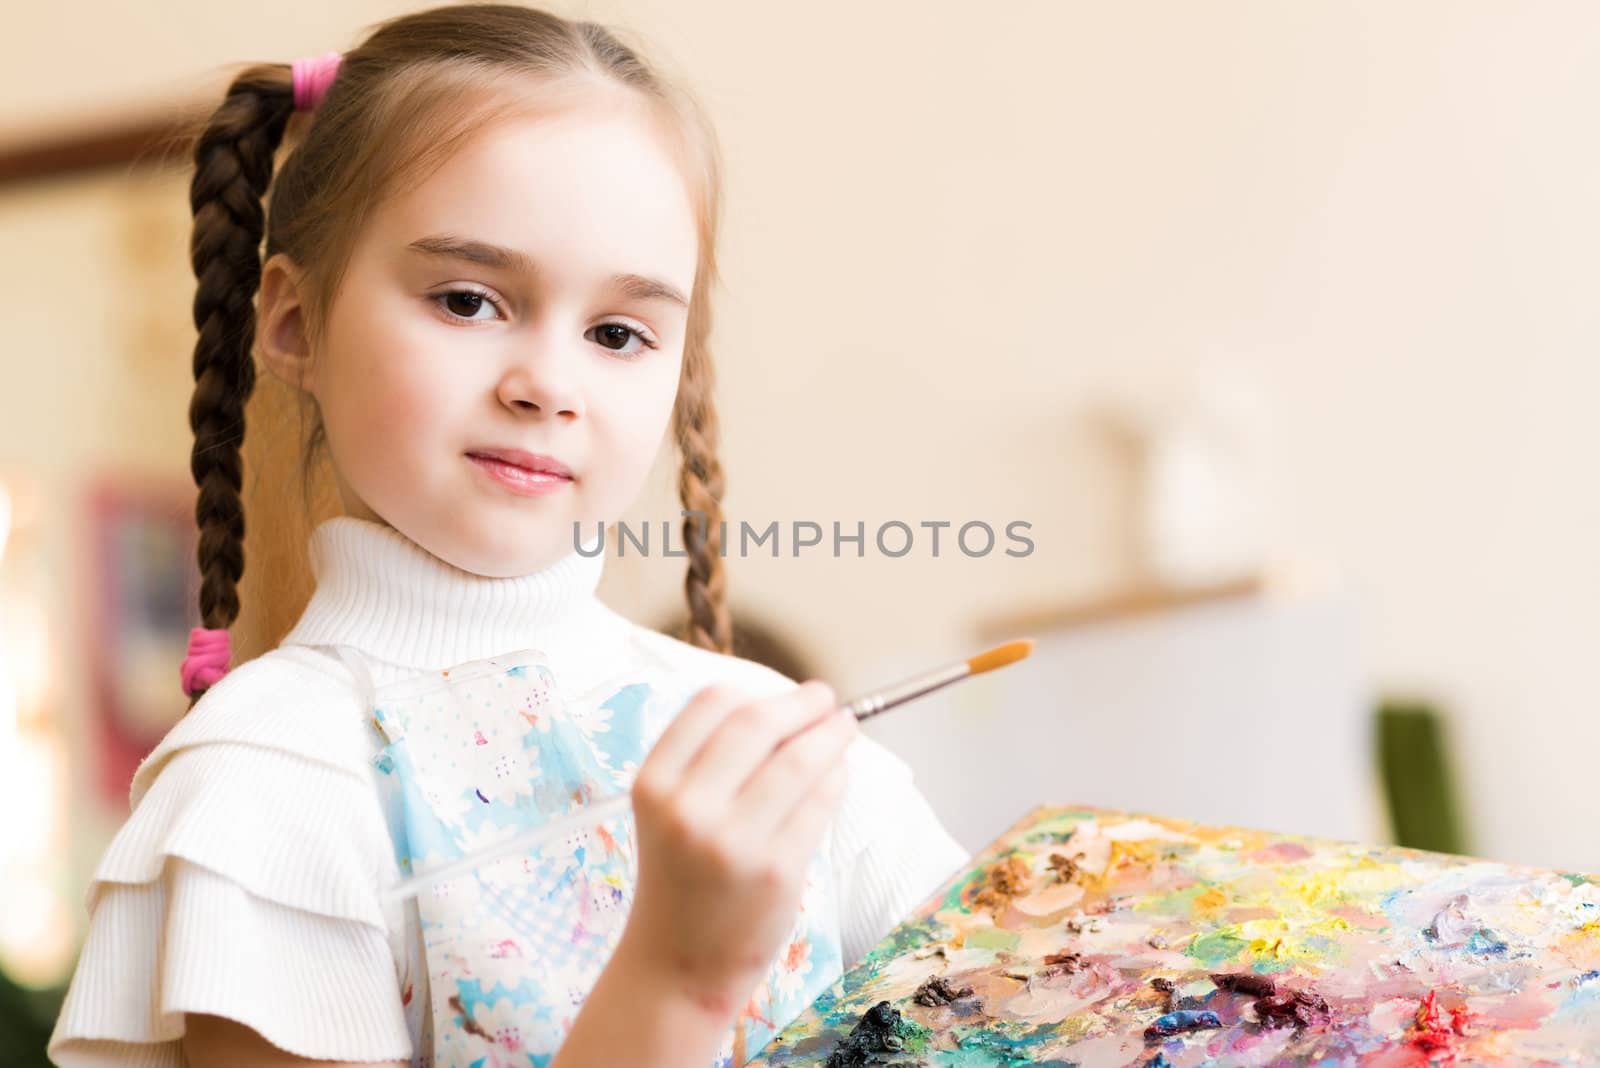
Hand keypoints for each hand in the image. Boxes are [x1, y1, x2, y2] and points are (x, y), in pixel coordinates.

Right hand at [619, 680, 855, 1021]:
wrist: (676, 966)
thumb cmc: (681, 880)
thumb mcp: (669, 813)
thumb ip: (709, 763)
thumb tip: (784, 708)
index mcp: (653, 784)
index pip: (711, 705)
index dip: (755, 690)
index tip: (782, 692)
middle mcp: (687, 809)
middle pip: (757, 723)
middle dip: (800, 703)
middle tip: (824, 698)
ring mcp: (733, 842)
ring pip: (798, 761)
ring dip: (830, 734)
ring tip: (844, 727)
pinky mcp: (776, 871)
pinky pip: (818, 804)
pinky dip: (836, 778)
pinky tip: (839, 772)